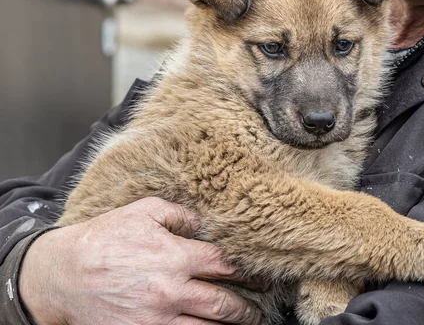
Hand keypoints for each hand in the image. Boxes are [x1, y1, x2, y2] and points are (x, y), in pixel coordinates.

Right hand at [19, 197, 261, 324]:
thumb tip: (207, 222)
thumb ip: (181, 215)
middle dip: (249, 309)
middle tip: (261, 310)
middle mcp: (171, 291)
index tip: (261, 277)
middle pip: (224, 305)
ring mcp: (156, 319)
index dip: (249, 272)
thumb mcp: (143, 212)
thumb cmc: (104, 239)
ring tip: (244, 324)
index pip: (226, 266)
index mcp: (175, 257)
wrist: (61, 275)